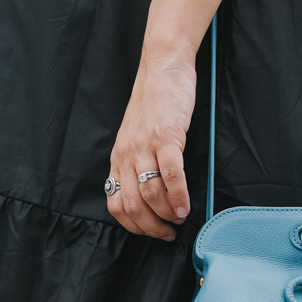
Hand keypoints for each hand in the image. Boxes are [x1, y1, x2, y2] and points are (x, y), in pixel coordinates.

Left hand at [106, 45, 194, 239]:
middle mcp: (127, 155)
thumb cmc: (155, 104)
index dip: (134, 226)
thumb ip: (139, 164)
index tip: (152, 232)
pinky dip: (178, 196)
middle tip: (168, 233)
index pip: (116, 204)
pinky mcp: (165, 136)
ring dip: (166, 214)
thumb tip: (153, 197)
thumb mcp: (137, 138)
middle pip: (132, 205)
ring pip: (149, 194)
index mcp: (119, 158)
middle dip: (151, 228)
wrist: (163, 68)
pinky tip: (185, 206)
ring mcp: (145, 146)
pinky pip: (170, 175)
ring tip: (179, 219)